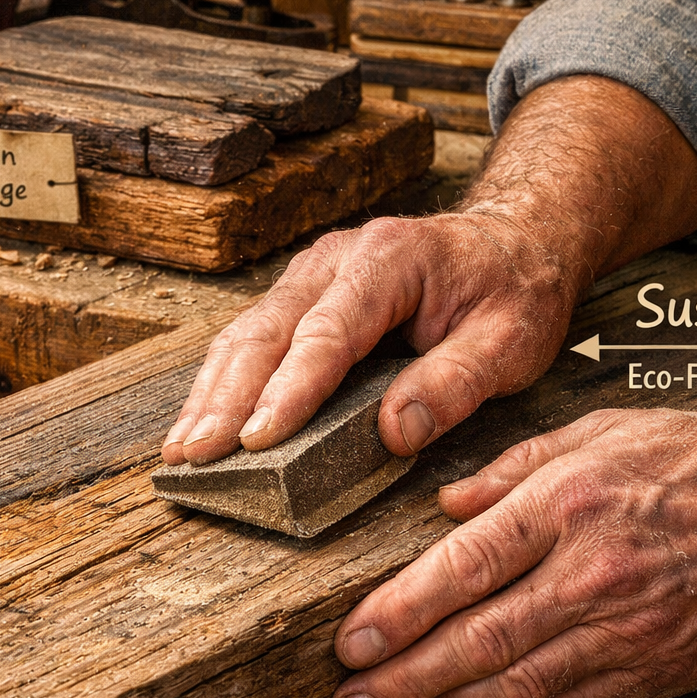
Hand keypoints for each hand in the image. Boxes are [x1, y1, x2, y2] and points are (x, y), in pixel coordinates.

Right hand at [158, 75, 696, 467]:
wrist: (514, 242)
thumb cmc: (514, 291)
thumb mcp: (513, 340)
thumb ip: (457, 382)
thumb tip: (396, 432)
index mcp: (390, 260)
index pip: (328, 332)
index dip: (289, 389)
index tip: (258, 439)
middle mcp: (338, 259)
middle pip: (268, 331)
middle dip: (227, 397)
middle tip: (196, 455)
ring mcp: (312, 274)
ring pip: (247, 333)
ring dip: (212, 393)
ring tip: (182, 449)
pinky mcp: (303, 295)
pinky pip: (253, 337)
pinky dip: (223, 381)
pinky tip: (202, 420)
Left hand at [328, 407, 696, 697]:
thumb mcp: (606, 429)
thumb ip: (516, 465)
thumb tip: (448, 502)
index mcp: (571, 503)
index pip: (462, 568)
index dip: (398, 612)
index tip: (350, 640)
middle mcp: (592, 572)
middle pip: (476, 639)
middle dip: (402, 678)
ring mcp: (627, 628)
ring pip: (516, 683)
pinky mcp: (657, 666)